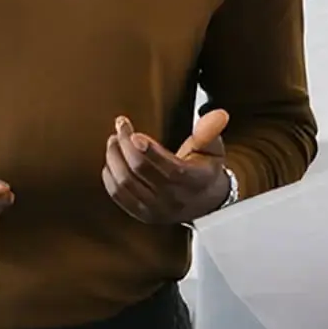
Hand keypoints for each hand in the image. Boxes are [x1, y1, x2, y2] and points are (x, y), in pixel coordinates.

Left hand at [104, 113, 229, 225]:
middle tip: (121, 126)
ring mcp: (156, 210)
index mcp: (194, 182)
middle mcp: (174, 199)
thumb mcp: (213, 150)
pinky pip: (118, 195)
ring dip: (114, 158)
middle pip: (140, 171)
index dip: (149, 151)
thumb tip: (218, 114)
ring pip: (125, 183)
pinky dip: (110, 176)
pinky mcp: (142, 214)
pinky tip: (111, 160)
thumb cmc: (205, 171)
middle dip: (125, 145)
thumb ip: (210, 131)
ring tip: (114, 140)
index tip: (134, 133)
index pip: (169, 168)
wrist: (205, 204)